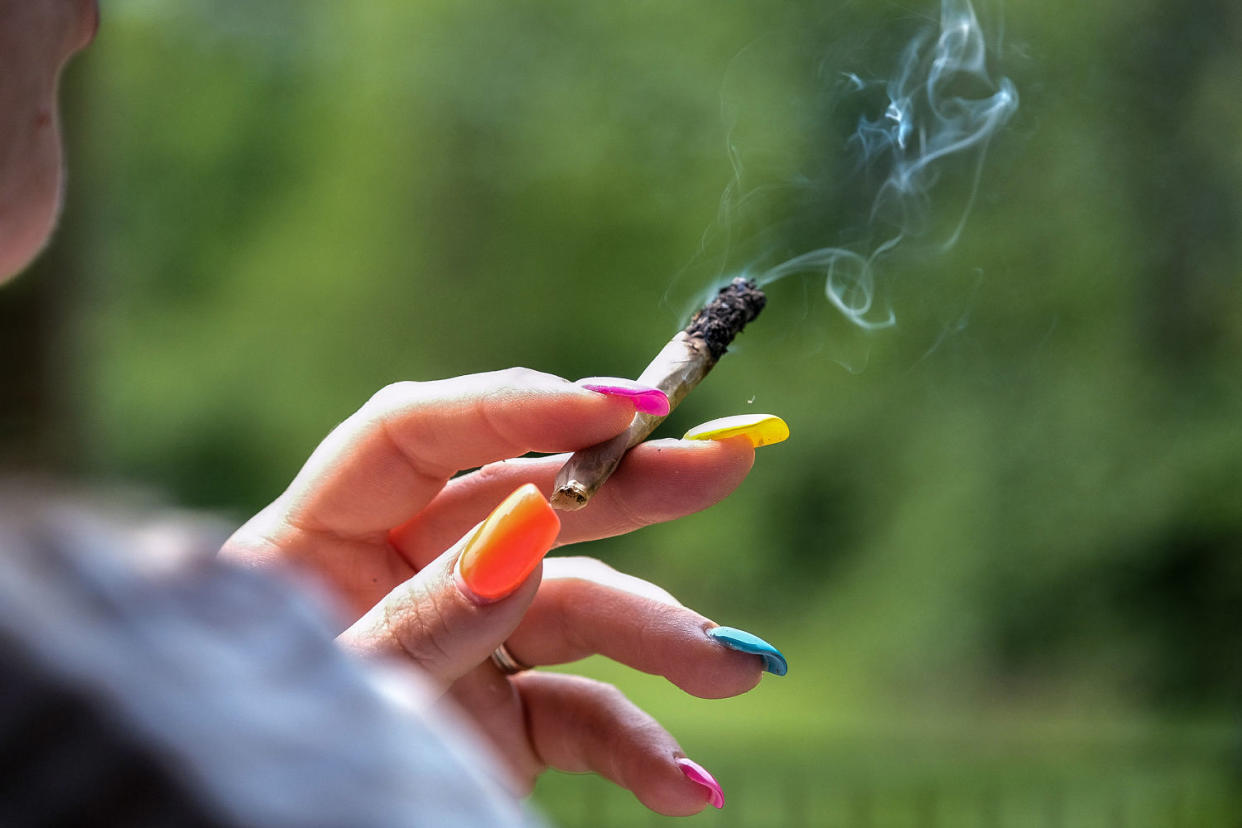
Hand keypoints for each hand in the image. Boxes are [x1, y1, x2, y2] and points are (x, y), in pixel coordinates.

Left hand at [222, 368, 782, 814]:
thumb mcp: (342, 691)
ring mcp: (459, 645)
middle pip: (522, 500)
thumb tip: (525, 530)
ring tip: (731, 668)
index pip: (414, 435)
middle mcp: (397, 578)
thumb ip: (423, 619)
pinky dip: (637, 746)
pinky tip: (685, 784)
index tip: (613, 409)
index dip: (512, 407)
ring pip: (572, 607)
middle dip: (628, 486)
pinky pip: (580, 714)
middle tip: (722, 461)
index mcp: (315, 544)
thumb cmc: (276, 767)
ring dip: (658, 635)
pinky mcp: (499, 719)